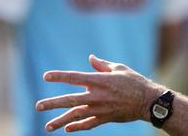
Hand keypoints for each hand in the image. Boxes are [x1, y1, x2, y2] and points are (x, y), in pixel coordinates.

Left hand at [35, 54, 166, 132]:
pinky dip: (77, 127)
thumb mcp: (118, 68)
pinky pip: (88, 124)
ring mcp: (100, 109)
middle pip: (70, 100)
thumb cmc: (134, 81)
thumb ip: (102, 65)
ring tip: (47, 126)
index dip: (59, 76)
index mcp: (99, 80)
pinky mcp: (106, 118)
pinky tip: (67, 129)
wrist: (149, 101)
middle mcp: (97, 96)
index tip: (46, 76)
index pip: (74, 77)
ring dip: (61, 121)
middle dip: (53, 103)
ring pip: (76, 116)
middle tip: (38, 105)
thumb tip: (90, 58)